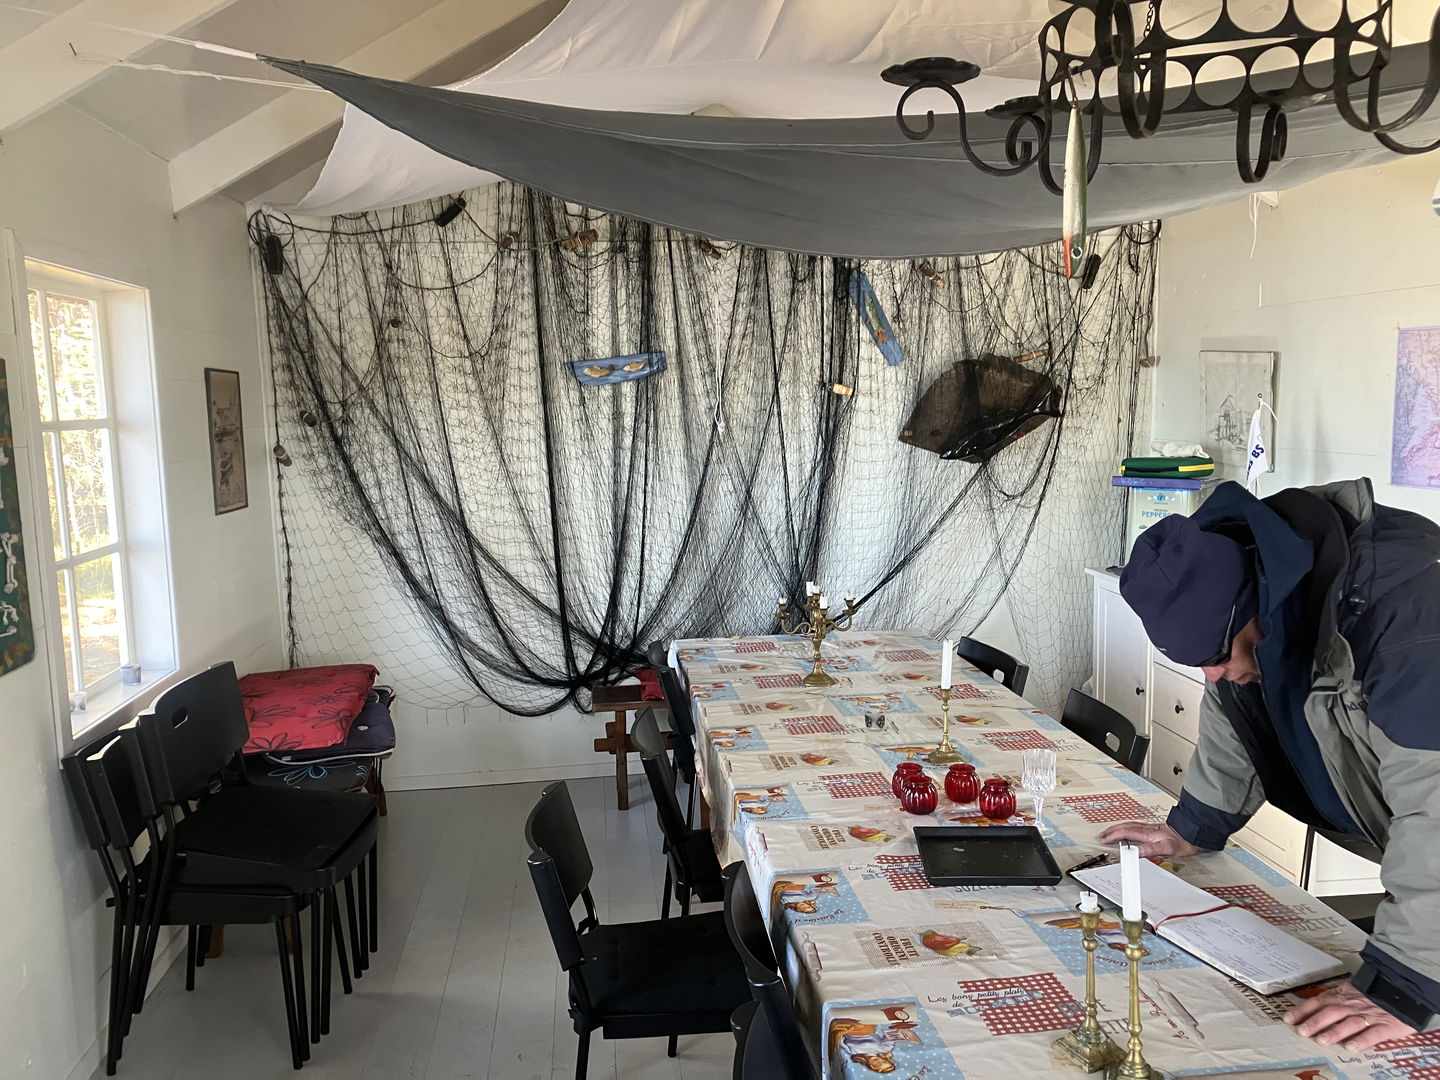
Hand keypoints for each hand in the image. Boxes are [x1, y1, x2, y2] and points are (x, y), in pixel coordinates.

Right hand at [1096, 821, 1199, 858]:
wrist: (1195, 833)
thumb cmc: (1183, 841)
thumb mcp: (1167, 848)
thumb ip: (1151, 850)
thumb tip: (1135, 852)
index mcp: (1148, 833)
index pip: (1126, 833)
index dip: (1114, 835)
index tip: (1105, 839)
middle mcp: (1148, 829)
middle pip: (1126, 827)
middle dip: (1113, 830)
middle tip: (1103, 834)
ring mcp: (1152, 828)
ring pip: (1131, 825)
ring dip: (1119, 828)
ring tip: (1112, 831)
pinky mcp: (1156, 829)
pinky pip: (1137, 826)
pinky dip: (1128, 828)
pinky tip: (1130, 830)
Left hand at [1285, 980, 1416, 1051]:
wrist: (1405, 991)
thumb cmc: (1375, 994)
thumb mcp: (1352, 991)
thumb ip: (1335, 998)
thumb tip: (1312, 1006)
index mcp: (1343, 995)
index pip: (1319, 1001)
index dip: (1303, 1010)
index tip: (1288, 1019)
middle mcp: (1353, 1005)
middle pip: (1331, 1012)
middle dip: (1315, 1022)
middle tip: (1302, 1032)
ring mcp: (1370, 1015)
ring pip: (1349, 1022)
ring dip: (1335, 1032)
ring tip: (1322, 1041)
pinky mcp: (1386, 1026)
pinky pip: (1373, 1033)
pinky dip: (1361, 1040)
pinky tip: (1351, 1047)